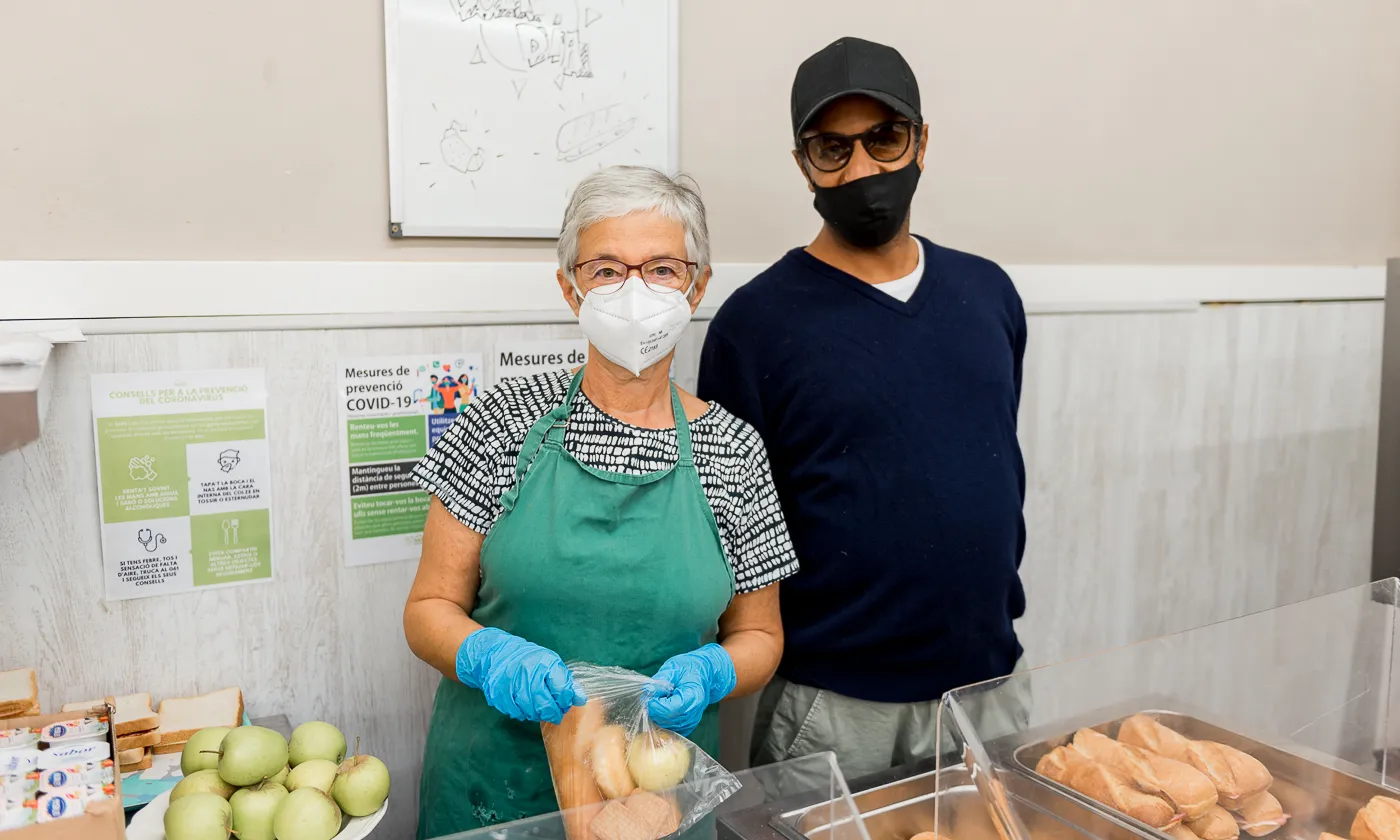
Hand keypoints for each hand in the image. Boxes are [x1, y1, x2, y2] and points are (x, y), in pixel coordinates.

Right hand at [455, 628, 586, 723]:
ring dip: (539, 714)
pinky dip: (523, 713)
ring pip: (531, 711)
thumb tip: (581, 699)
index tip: (565, 701)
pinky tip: (526, 708)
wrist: (494, 654)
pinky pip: (516, 712)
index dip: (566, 699)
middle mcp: (527, 673)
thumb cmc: (527, 658)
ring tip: (541, 710)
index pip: (562, 689)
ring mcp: (512, 685)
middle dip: (554, 712)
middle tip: (555, 714)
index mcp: (543, 663)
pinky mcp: (500, 695)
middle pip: (546, 704)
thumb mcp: (549, 662)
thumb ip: (564, 680)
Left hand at [645, 644, 736, 735]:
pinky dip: (661, 718)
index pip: (668, 710)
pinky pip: (667, 728)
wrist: (705, 675)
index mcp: (693, 698)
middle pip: (664, 719)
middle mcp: (693, 715)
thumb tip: (648, 690)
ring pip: (663, 725)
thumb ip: (661, 679)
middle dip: (654, 708)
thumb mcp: (675, 668)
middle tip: (656, 694)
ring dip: (656, 713)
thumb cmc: (690, 669)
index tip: (652, 693)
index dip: (655, 703)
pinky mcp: (686, 727)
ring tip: (663, 698)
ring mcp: (690, 723)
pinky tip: (665, 706)